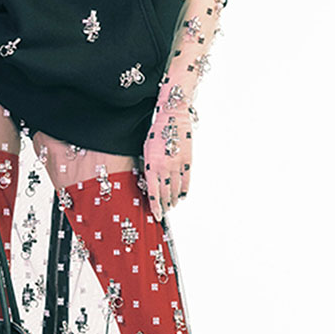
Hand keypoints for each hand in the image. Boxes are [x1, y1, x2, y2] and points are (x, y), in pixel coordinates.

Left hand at [142, 102, 192, 221]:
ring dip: (173, 200)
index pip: (153, 192)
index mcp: (151, 165)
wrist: (173, 119)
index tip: (156, 214)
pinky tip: (181, 197)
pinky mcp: (187, 162)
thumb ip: (148, 167)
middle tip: (164, 211)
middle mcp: (164, 168)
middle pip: (165, 193)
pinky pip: (186, 181)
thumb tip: (150, 182)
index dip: (155, 206)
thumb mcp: (146, 150)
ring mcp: (177, 165)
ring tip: (171, 205)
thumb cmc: (157, 133)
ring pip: (175, 189)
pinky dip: (183, 191)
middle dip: (164, 205)